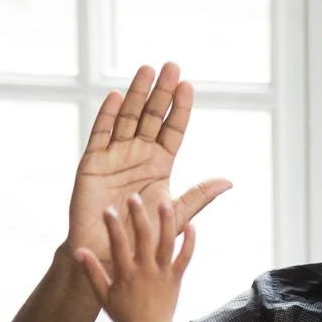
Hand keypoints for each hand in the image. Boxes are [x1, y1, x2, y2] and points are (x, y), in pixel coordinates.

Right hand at [66, 62, 230, 269]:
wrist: (110, 255)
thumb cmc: (142, 238)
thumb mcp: (175, 214)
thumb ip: (198, 195)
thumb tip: (228, 181)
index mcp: (160, 165)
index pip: (172, 130)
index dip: (179, 108)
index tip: (188, 86)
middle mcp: (138, 155)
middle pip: (151, 117)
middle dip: (161, 92)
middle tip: (171, 66)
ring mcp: (115, 156)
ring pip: (128, 119)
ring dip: (137, 94)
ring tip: (147, 70)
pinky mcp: (93, 164)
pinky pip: (101, 135)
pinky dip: (108, 116)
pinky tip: (117, 97)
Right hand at [75, 196, 193, 321]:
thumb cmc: (124, 315)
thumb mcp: (103, 296)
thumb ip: (92, 272)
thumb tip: (78, 251)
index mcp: (126, 275)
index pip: (118, 245)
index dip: (113, 226)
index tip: (108, 210)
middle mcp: (145, 271)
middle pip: (143, 238)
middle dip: (139, 216)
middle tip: (135, 197)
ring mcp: (163, 274)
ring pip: (167, 243)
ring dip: (166, 222)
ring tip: (165, 202)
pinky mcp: (176, 278)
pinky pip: (186, 257)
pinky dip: (190, 241)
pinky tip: (192, 224)